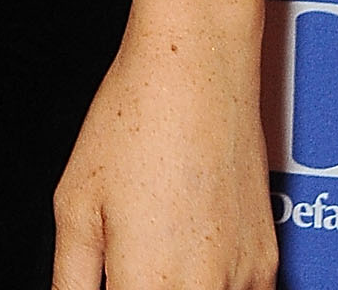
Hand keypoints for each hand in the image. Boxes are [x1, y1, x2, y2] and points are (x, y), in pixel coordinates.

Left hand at [52, 21, 275, 287]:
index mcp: (150, 283)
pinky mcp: (266, 265)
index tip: (108, 277)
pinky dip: (207, 284)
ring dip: (173, 287)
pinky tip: (183, 251)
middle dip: (141, 286)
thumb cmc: (134, 121)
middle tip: (125, 260)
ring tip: (152, 245)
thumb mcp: (75, 204)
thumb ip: (71, 278)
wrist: (197, 69)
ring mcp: (244, 282)